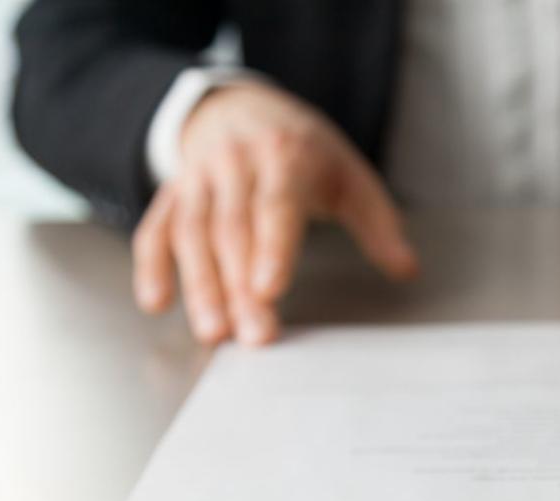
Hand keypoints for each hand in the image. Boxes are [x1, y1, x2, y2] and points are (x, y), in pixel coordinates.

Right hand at [132, 82, 417, 345]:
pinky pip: (157, 229)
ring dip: (200, 285)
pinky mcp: (174, 194)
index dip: (272, 249)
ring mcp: (199, 179)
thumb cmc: (303, 149)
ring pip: (193, 233)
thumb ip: (378, 223)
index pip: (276, 205)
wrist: (241, 106)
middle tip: (254, 335)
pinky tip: (156, 303)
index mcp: (285, 156)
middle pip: (233, 230)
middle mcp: (235, 164)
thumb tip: (407, 269)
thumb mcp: (348, 173)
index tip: (271, 290)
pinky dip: (152, 265)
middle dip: (240, 286)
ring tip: (213, 331)